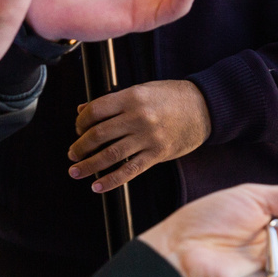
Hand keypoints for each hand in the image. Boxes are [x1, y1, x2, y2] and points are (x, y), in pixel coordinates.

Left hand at [70, 78, 210, 193]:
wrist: (205, 107)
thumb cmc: (172, 96)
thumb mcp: (142, 90)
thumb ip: (112, 101)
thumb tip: (82, 109)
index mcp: (132, 97)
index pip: (95, 111)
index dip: (80, 121)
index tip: (78, 129)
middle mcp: (138, 117)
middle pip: (98, 134)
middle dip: (80, 147)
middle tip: (72, 154)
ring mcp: (148, 137)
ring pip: (110, 155)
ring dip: (88, 165)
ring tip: (76, 170)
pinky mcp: (158, 154)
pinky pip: (129, 171)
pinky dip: (111, 180)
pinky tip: (97, 186)